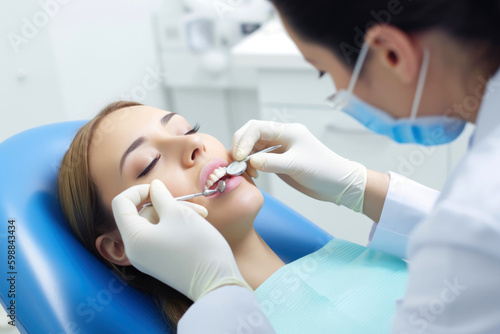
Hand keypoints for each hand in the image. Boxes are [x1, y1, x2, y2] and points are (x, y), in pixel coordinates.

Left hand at [111, 179, 250, 300]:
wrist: (217, 283)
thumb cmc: (197, 246)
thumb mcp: (178, 214)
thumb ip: (161, 196)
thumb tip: (154, 187)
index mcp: (133, 238)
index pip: (121, 204)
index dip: (138, 190)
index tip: (160, 189)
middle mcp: (135, 250)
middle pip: (142, 214)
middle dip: (166, 204)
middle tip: (192, 205)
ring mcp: (147, 258)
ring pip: (155, 224)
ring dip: (176, 214)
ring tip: (201, 215)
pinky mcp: (160, 262)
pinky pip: (161, 236)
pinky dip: (176, 227)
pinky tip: (197, 224)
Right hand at [231, 120, 366, 211]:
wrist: (339, 184)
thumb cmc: (323, 171)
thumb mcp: (296, 166)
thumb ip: (271, 162)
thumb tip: (249, 161)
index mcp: (288, 131)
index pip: (257, 128)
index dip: (244, 140)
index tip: (240, 157)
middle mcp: (282, 137)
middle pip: (251, 134)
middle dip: (240, 147)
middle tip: (236, 164)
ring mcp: (279, 149)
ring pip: (253, 147)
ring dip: (245, 157)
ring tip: (245, 172)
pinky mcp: (279, 160)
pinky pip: (258, 158)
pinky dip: (251, 165)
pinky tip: (252, 175)